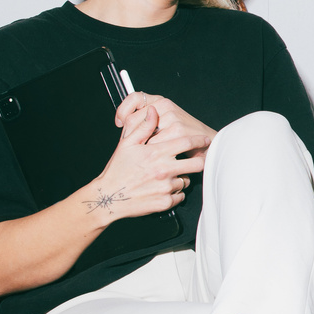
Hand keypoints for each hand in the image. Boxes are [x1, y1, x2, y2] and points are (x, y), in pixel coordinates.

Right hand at [82, 102, 190, 218]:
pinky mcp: (165, 202)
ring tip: (168, 176)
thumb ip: (143, 127)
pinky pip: (179, 196)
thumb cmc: (117, 170)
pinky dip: (175, 192)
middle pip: (196, 164)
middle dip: (199, 160)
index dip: (199, 140)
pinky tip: (164, 188)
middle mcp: (164, 170)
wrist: (108, 197)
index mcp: (156, 153)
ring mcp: (166, 187)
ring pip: (186, 180)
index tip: (204, 140)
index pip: (186, 142)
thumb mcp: (127, 144)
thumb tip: (153, 111)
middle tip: (195, 159)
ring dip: (182, 177)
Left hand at [116, 91, 215, 172]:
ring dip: (141, 147)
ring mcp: (172, 117)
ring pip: (142, 134)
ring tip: (145, 154)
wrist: (209, 144)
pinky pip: (154, 144)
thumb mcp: (165, 122)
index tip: (119, 122)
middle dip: (129, 136)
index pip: (135, 98)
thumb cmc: (185, 135)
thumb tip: (123, 124)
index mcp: (161, 101)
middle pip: (133, 119)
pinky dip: (152, 154)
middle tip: (131, 146)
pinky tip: (155, 157)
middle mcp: (165, 106)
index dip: (123, 110)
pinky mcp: (177, 131)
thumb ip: (146, 120)